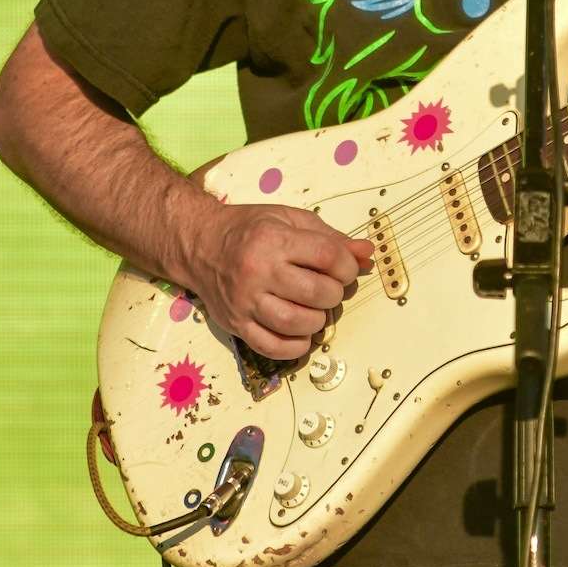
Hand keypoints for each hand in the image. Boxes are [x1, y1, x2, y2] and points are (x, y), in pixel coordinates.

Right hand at [180, 199, 374, 359]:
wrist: (200, 244)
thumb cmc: (249, 229)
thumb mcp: (290, 219)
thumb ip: (331, 237)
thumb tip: (367, 253)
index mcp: (274, 239)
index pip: (328, 257)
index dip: (347, 266)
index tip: (345, 268)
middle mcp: (258, 271)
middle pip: (317, 294)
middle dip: (335, 293)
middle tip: (329, 287)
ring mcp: (245, 301)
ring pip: (297, 324)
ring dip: (318, 320)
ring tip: (315, 308)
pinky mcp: (236, 324)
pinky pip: (273, 347)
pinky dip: (296, 346)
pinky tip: (302, 333)